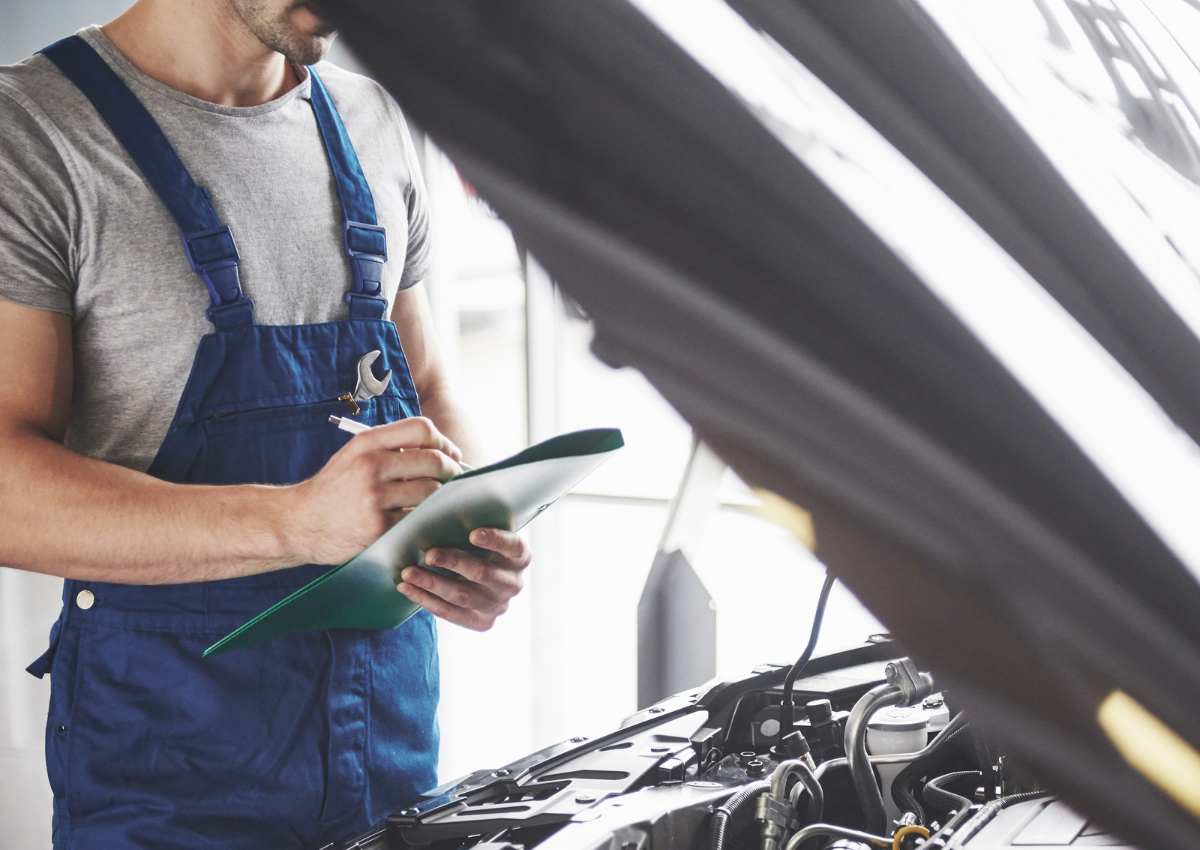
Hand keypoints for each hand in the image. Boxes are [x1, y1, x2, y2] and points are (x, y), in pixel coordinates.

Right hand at [286, 417, 461, 565]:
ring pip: (431, 491)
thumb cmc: (333, 489)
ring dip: (442, 496)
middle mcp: (371, 466)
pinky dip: (427, 518)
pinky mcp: (378, 527)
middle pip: (433, 460)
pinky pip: (418, 518)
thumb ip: (390, 447)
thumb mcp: (354, 455)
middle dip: (451, 470)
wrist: (298, 523)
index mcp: (367, 443)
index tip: (450, 453)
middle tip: (454, 479)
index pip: (420, 428)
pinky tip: (424, 518)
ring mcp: (374, 498)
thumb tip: (440, 449)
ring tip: (438, 499)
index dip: (443, 441)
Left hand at [397, 528, 530, 630]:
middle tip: (428, 554)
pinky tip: (408, 589)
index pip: (512, 546)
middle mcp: (513, 583)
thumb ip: (470, 526)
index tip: (472, 533)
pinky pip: (451, 614)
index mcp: (520, 557)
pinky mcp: (482, 622)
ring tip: (408, 573)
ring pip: (462, 596)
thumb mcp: (482, 536)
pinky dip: (426, 600)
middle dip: (453, 562)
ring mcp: (498, 605)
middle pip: (482, 573)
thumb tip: (439, 514)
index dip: (494, 540)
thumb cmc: (477, 548)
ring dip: (432, 583)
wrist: (480, 580)